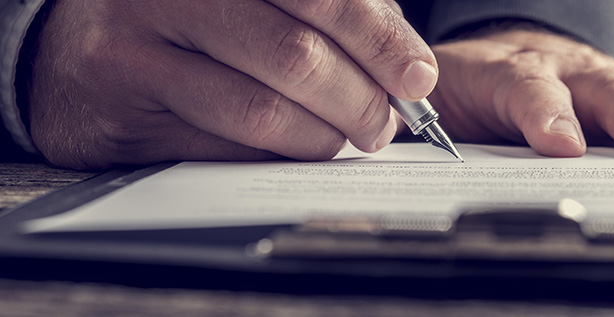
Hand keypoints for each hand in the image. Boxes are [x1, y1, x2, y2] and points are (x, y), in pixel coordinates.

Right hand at [29, 0, 437, 168]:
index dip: (378, 39)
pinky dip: (274, 156)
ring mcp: (139, 49)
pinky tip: (291, 146)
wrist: (77, 46)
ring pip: (262, 112)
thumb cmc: (195, 16)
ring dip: (322, 137)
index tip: (416, 77)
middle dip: (359, 100)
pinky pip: (223, 150)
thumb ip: (337, 14)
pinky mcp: (124, 109)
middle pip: (296, 57)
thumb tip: (410, 67)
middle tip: (383, 123)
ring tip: (344, 136)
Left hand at [428, 29, 613, 156]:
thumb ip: (437, 133)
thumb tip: (418, 163)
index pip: (529, 91)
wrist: (500, 55)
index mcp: (512, 75)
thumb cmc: (472, 91)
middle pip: (610, 90)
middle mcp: (572, 71)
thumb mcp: (440, 112)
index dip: (545, 115)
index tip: (562, 145)